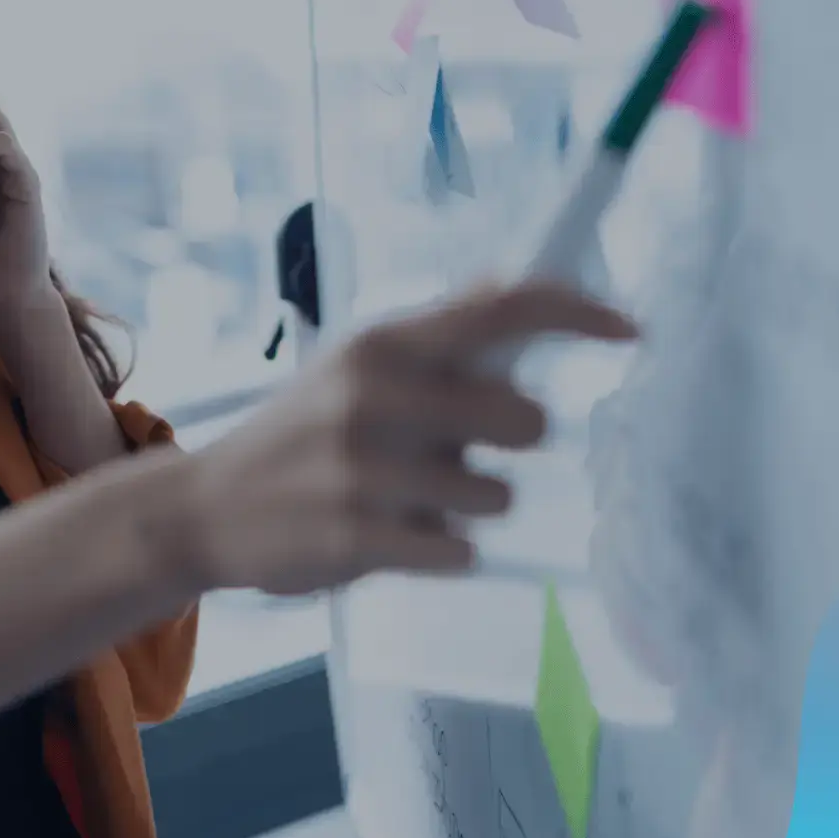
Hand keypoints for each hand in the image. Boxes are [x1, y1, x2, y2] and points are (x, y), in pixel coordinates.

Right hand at [165, 284, 638, 595]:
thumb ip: (439, 332)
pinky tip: (392, 536)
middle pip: (525, 418)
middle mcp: (374, 394)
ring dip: (469, 502)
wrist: (206, 509)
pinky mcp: (358, 538)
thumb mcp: (356, 363)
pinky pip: (459, 551)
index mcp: (382, 342)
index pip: (502, 305)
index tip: (633, 328)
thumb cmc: (302, 432)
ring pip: (497, 494)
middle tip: (465, 447)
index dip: (579, 311)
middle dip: (512, 441)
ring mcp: (364, 469)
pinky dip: (441, 550)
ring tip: (409, 497)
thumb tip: (518, 286)